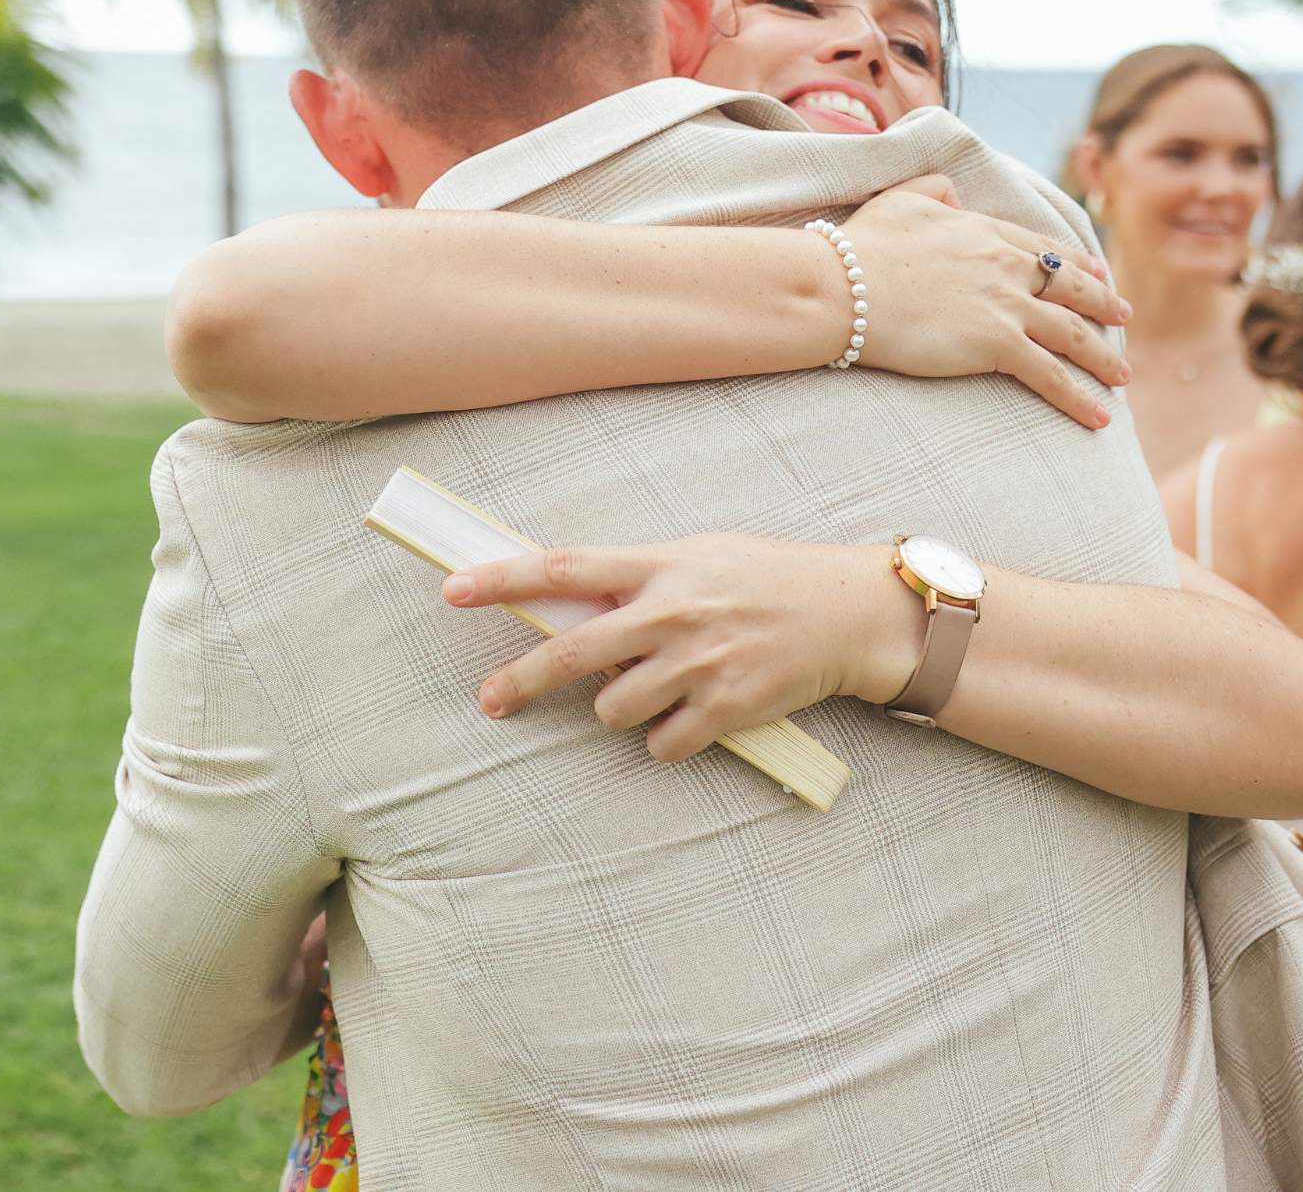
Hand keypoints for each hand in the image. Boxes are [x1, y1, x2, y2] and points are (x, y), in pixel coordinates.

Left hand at [451, 536, 917, 764]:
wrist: (849, 614)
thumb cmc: (767, 579)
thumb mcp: (698, 557)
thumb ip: (637, 579)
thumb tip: (568, 601)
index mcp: (660, 565)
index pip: (564, 568)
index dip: (502, 580)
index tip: (453, 589)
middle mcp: (672, 613)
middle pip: (571, 652)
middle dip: (521, 681)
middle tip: (491, 699)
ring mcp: (699, 663)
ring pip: (613, 707)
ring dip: (622, 706)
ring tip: (662, 686)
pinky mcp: (727, 708)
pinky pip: (663, 744)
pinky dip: (669, 738)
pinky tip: (696, 713)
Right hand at [835, 178, 1131, 429]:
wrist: (844, 287)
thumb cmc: (860, 247)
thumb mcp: (899, 199)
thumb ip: (934, 188)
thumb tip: (955, 194)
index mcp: (983, 231)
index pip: (1044, 248)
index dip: (1076, 262)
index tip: (1097, 271)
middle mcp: (1005, 266)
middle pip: (1071, 287)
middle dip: (1104, 303)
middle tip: (1124, 316)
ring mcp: (1005, 305)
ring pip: (1072, 332)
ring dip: (1102, 357)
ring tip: (1121, 374)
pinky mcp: (996, 344)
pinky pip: (1051, 375)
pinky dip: (1079, 398)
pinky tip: (1098, 417)